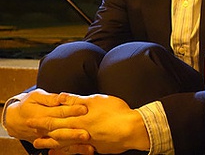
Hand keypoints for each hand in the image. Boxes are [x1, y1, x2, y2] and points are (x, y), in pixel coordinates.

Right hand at [3, 89, 87, 142]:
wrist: (15, 120)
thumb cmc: (28, 105)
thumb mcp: (35, 96)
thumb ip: (49, 98)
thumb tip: (60, 97)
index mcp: (42, 114)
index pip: (59, 112)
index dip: (71, 110)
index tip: (84, 108)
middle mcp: (44, 128)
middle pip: (61, 129)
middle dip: (74, 131)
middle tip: (87, 131)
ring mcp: (47, 136)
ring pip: (61, 141)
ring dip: (74, 142)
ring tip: (87, 142)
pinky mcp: (50, 142)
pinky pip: (62, 148)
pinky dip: (73, 150)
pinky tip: (87, 150)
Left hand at [29, 93, 149, 153]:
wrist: (132, 129)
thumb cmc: (116, 112)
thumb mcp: (96, 100)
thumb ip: (77, 100)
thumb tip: (60, 97)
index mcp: (78, 119)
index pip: (54, 120)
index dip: (42, 121)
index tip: (30, 121)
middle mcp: (79, 132)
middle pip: (57, 134)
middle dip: (44, 136)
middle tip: (32, 138)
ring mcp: (87, 142)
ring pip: (65, 144)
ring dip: (53, 145)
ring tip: (43, 147)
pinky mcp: (95, 148)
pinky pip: (77, 151)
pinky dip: (67, 152)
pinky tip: (64, 153)